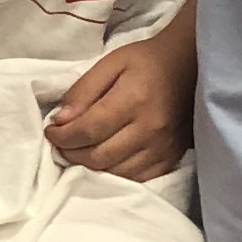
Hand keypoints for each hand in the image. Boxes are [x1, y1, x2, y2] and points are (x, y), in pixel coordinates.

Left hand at [43, 40, 191, 182]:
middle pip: (98, 156)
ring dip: (89, 166)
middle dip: (71, 153)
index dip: (63, 136)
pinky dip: (113, 174)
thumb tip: (60, 121)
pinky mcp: (170, 159)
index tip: (51, 131)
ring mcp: (162, 148)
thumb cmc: (147, 61)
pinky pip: (135, 179)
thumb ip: (84, 90)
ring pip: (114, 173)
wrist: (189, 67)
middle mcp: (149, 128)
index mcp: (133, 99)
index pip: (88, 130)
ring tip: (79, 151)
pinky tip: (104, 160)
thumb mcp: (111, 62)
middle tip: (62, 143)